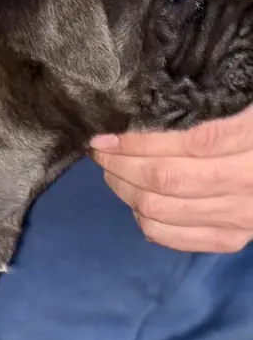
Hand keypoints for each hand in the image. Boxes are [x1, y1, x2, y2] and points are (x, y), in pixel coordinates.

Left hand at [90, 108, 252, 252]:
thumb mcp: (248, 100)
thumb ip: (213, 100)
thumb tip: (151, 102)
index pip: (191, 144)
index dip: (140, 140)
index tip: (107, 133)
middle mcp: (252, 182)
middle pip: (166, 180)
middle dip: (120, 164)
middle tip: (102, 149)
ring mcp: (243, 217)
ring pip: (158, 210)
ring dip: (122, 188)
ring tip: (112, 169)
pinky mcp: (232, 239)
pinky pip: (169, 236)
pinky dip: (141, 217)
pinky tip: (135, 197)